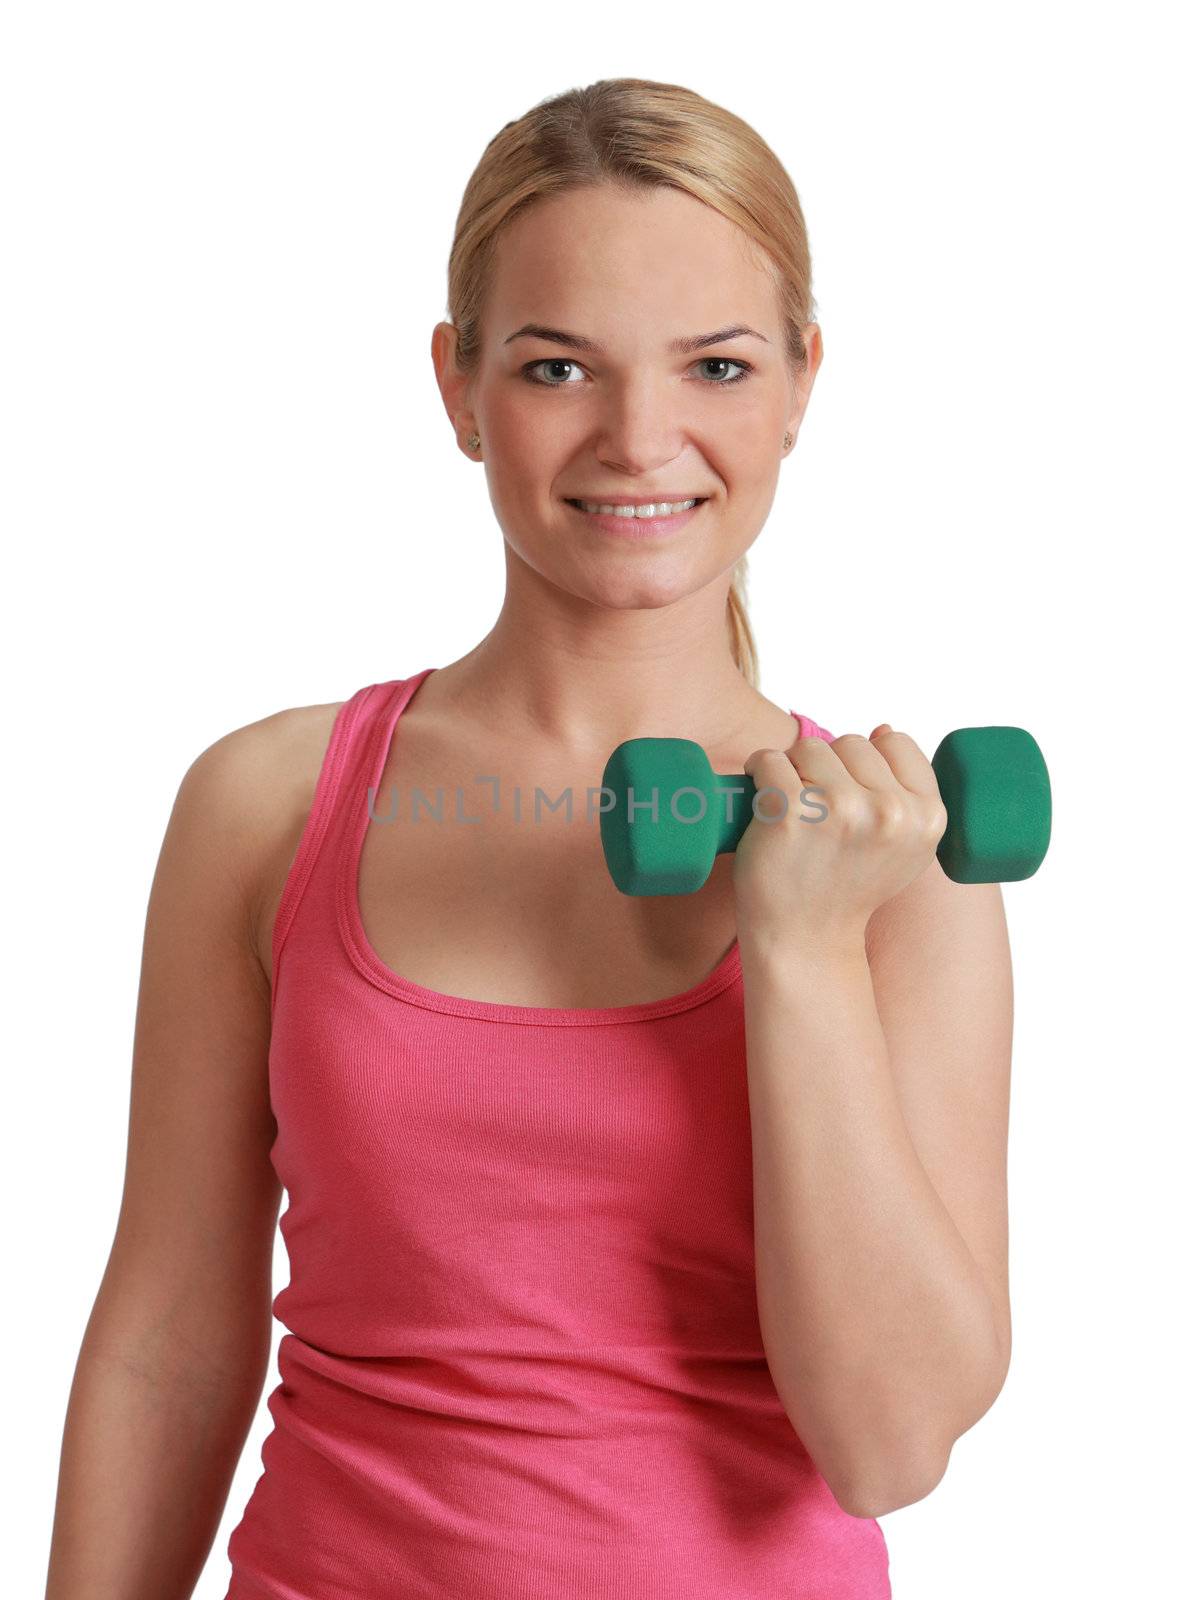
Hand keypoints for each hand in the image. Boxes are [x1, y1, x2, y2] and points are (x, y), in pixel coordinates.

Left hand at [732, 723, 948, 953]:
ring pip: (810, 748)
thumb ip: (908, 791)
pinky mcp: (791, 814)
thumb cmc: (849, 887)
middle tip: (819, 811)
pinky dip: (758, 770)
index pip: (896, 742)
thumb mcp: (906, 847)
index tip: (852, 793)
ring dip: (794, 769)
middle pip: (850, 743)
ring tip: (794, 808)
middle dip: (829, 768)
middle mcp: (890, 812)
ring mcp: (841, 810)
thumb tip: (883, 729)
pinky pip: (769, 759)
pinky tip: (763, 797)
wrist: (807, 938)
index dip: (867, 762)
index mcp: (928, 816)